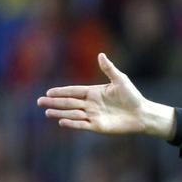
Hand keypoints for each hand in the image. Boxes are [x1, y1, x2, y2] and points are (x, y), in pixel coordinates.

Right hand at [38, 53, 174, 137]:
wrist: (142, 114)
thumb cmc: (132, 96)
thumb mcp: (120, 80)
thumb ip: (109, 69)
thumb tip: (100, 54)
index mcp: (93, 92)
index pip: (73, 91)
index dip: (61, 92)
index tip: (48, 92)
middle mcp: (91, 104)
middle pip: (69, 103)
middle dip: (54, 102)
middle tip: (39, 102)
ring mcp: (93, 116)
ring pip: (72, 114)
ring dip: (60, 113)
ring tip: (47, 113)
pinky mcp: (98, 126)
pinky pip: (82, 125)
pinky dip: (72, 123)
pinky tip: (62, 122)